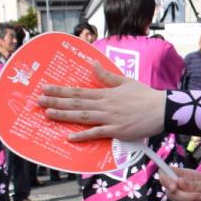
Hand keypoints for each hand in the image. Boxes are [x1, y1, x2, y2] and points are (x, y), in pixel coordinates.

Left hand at [39, 60, 166, 141]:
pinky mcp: (117, 130)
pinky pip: (97, 133)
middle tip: (38, 101)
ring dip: (64, 115)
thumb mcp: (126, 81)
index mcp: (106, 93)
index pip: (79, 91)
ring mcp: (110, 118)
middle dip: (56, 102)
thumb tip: (93, 63)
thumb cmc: (145, 95)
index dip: (61, 91)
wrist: (162, 109)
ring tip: (48, 114)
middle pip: (76, 103)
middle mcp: (105, 105)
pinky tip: (70, 137)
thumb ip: (107, 75)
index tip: (46, 88)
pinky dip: (83, 135)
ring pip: (83, 116)